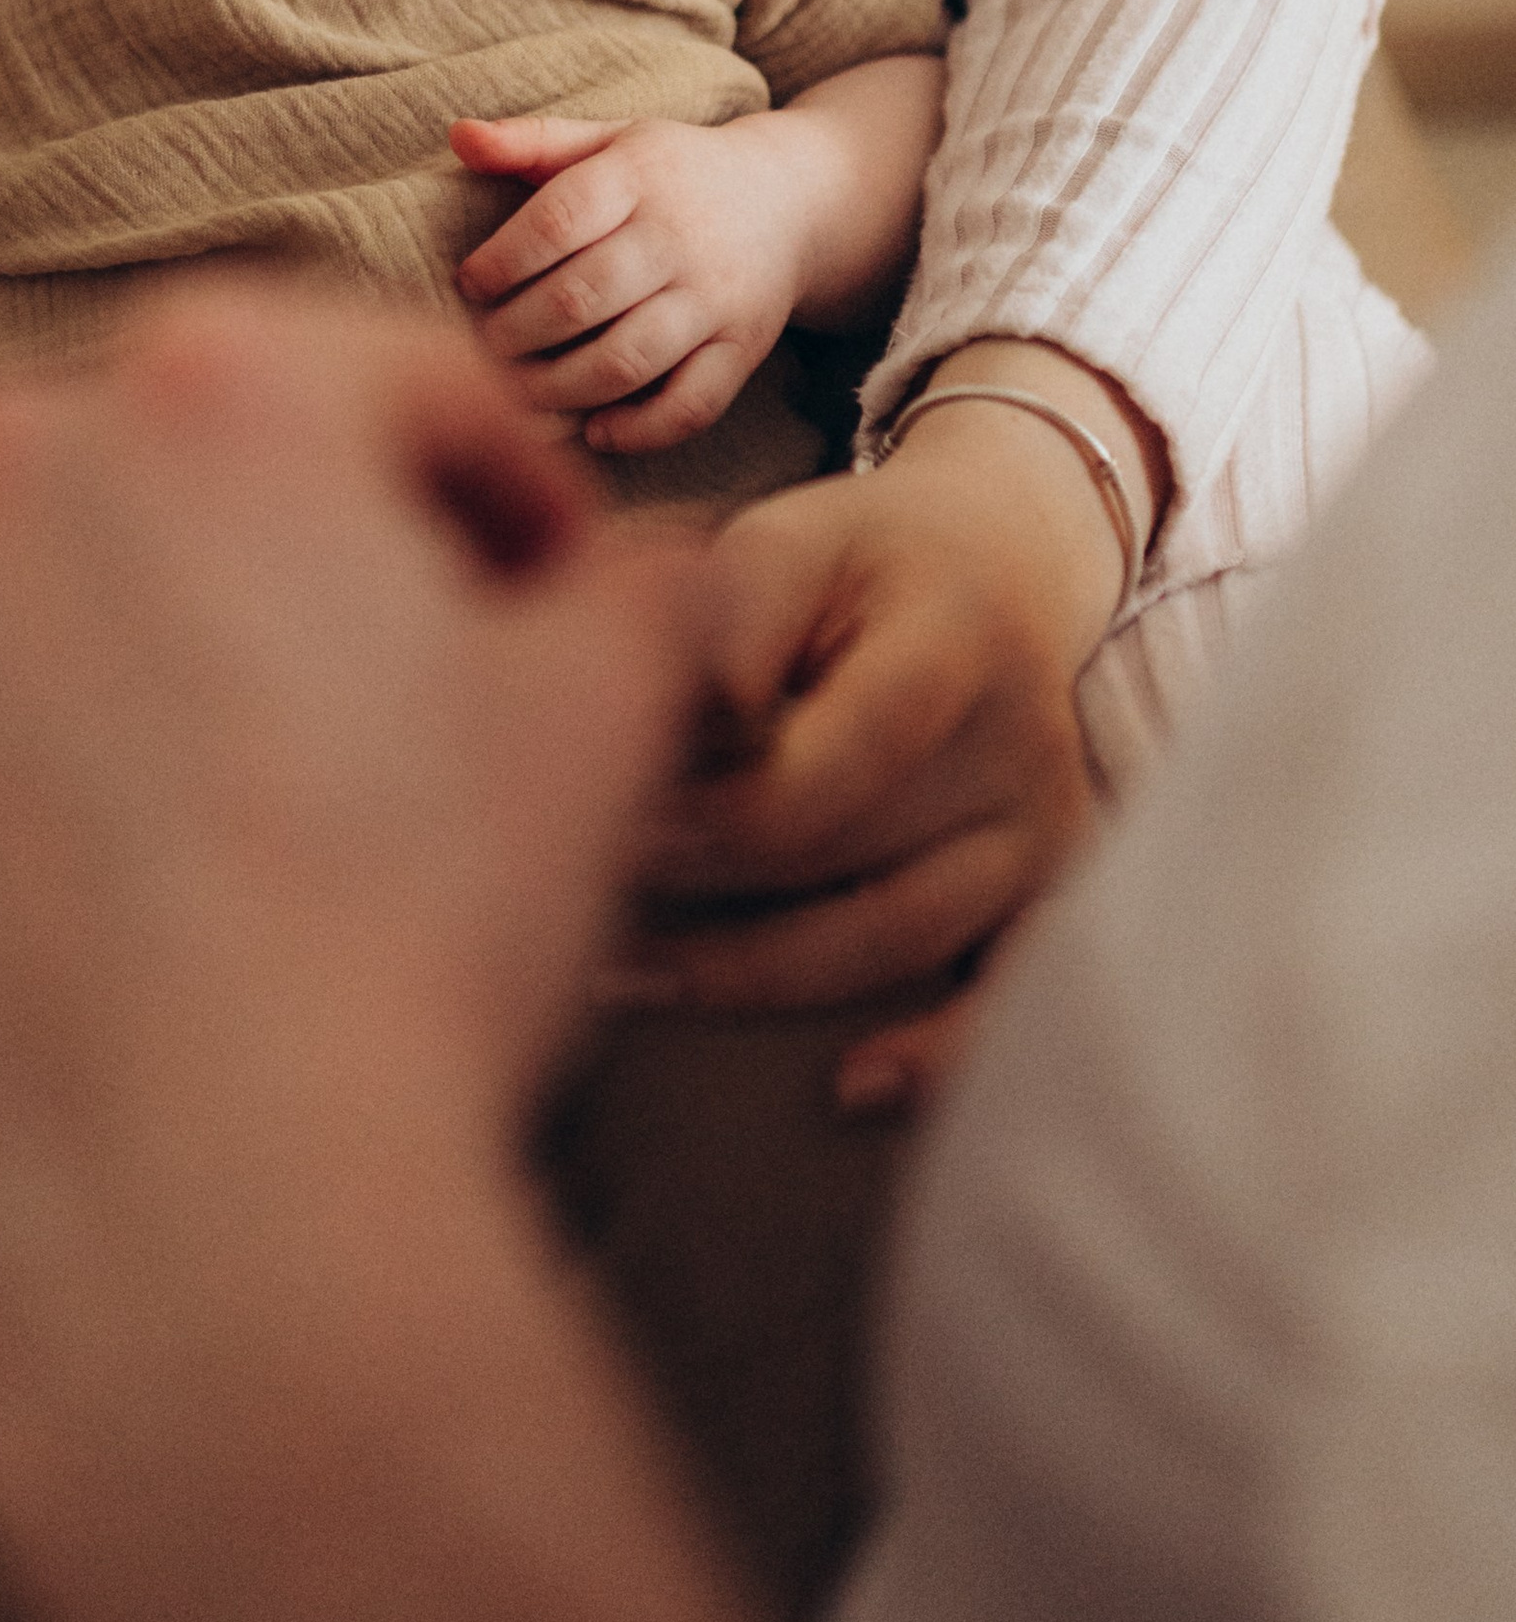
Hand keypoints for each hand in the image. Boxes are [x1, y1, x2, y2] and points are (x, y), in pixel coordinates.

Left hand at [0, 292, 779, 1621]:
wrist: (202, 1231)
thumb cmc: (415, 944)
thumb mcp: (612, 720)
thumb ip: (643, 579)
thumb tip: (646, 563)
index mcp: (222, 383)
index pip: (403, 389)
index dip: (506, 493)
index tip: (543, 595)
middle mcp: (14, 448)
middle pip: (205, 469)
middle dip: (308, 564)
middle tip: (394, 718)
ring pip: (47, 588)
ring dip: (139, 660)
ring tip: (237, 828)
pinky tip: (96, 899)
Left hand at [450, 109, 810, 448]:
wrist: (791, 200)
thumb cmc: (672, 173)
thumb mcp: (610, 140)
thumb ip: (533, 140)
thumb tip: (459, 137)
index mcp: (640, 175)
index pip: (558, 219)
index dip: (501, 259)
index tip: (468, 283)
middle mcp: (680, 237)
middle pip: (582, 298)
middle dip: (514, 333)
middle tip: (480, 348)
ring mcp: (715, 299)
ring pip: (627, 360)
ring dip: (557, 388)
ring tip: (515, 393)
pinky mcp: (743, 349)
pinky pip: (691, 405)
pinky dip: (639, 430)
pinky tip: (593, 430)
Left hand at [611, 412, 1108, 1016]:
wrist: (992, 568)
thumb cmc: (852, 563)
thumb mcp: (786, 538)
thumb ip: (726, 615)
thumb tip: (684, 725)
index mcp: (955, 637)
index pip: (838, 755)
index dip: (716, 803)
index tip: (608, 803)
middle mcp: (1020, 741)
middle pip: (848, 853)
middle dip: (700, 877)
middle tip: (572, 881)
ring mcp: (1042, 825)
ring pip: (899, 935)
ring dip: (753, 968)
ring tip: (626, 968)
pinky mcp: (1050, 887)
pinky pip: (1006, 994)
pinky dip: (937, 1050)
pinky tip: (849, 1082)